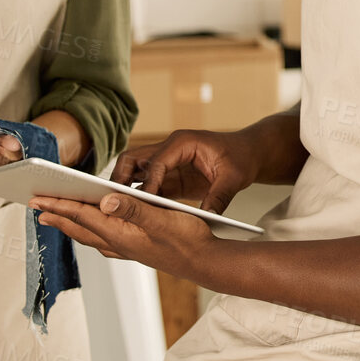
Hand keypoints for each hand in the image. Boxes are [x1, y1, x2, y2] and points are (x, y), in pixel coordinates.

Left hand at [32, 192, 220, 277]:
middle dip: (57, 216)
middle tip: (36, 207)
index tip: (38, 199)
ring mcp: (128, 249)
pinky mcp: (137, 249)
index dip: (59, 206)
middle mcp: (120, 243)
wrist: (207, 262)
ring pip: (90, 235)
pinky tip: (95, 230)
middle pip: (80, 227)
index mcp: (122, 234)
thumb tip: (105, 202)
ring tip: (57, 217)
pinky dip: (91, 232)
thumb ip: (134, 209)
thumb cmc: (189, 239)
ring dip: (71, 225)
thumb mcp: (163, 219)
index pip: (83, 216)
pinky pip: (104, 240)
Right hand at [111, 130, 256, 213]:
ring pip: (134, 170)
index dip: (148, 182)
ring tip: (115, 208)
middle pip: (133, 158)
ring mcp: (167, 161)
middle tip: (112, 200)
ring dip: (123, 187)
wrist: (247, 154)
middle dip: (120, 178)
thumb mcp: (234, 178)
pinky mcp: (169, 176)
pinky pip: (146, 184)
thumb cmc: (241, 159)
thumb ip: (219, 197)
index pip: (156, 161)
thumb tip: (206, 218)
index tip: (141, 203)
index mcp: (183, 142)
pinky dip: (137, 197)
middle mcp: (170, 148)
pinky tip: (133, 214)